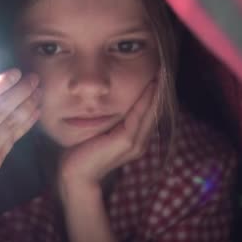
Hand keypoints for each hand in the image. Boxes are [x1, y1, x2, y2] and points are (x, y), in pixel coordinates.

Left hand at [58, 81, 156, 195]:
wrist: (76, 174)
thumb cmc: (83, 151)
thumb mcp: (100, 130)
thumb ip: (110, 119)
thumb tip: (108, 99)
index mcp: (135, 138)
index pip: (149, 112)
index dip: (155, 93)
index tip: (158, 72)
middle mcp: (140, 141)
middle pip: (155, 110)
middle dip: (160, 89)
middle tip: (165, 67)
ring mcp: (136, 142)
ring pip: (151, 111)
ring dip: (158, 91)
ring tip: (162, 72)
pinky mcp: (128, 141)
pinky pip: (139, 115)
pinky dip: (146, 100)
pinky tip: (151, 86)